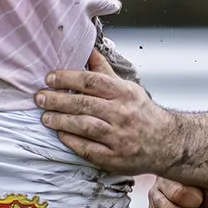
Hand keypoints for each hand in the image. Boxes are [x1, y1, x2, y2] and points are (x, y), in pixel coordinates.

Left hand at [37, 50, 184, 172]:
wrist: (168, 144)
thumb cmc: (143, 114)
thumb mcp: (128, 88)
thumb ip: (104, 71)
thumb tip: (88, 49)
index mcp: (125, 94)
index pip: (92, 81)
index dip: (68, 78)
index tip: (50, 78)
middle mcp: (123, 114)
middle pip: (85, 104)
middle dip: (58, 100)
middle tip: (39, 97)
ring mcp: (119, 137)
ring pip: (84, 126)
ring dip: (61, 121)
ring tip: (45, 117)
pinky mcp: (115, 158)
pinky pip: (88, 148)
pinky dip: (71, 141)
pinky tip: (60, 134)